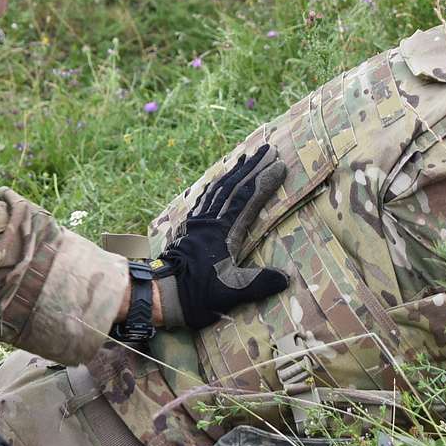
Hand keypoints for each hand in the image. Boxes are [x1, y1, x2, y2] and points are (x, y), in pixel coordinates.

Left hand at [155, 144, 288, 328]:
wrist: (159, 296)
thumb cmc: (195, 295)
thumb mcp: (230, 292)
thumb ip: (258, 283)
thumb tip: (286, 278)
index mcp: (222, 232)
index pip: (247, 199)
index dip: (264, 182)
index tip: (281, 166)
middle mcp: (209, 221)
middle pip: (233, 186)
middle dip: (251, 166)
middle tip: (268, 149)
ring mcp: (196, 223)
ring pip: (217, 189)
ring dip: (234, 172)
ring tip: (245, 157)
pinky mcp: (188, 228)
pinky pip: (204, 198)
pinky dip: (215, 185)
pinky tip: (217, 182)